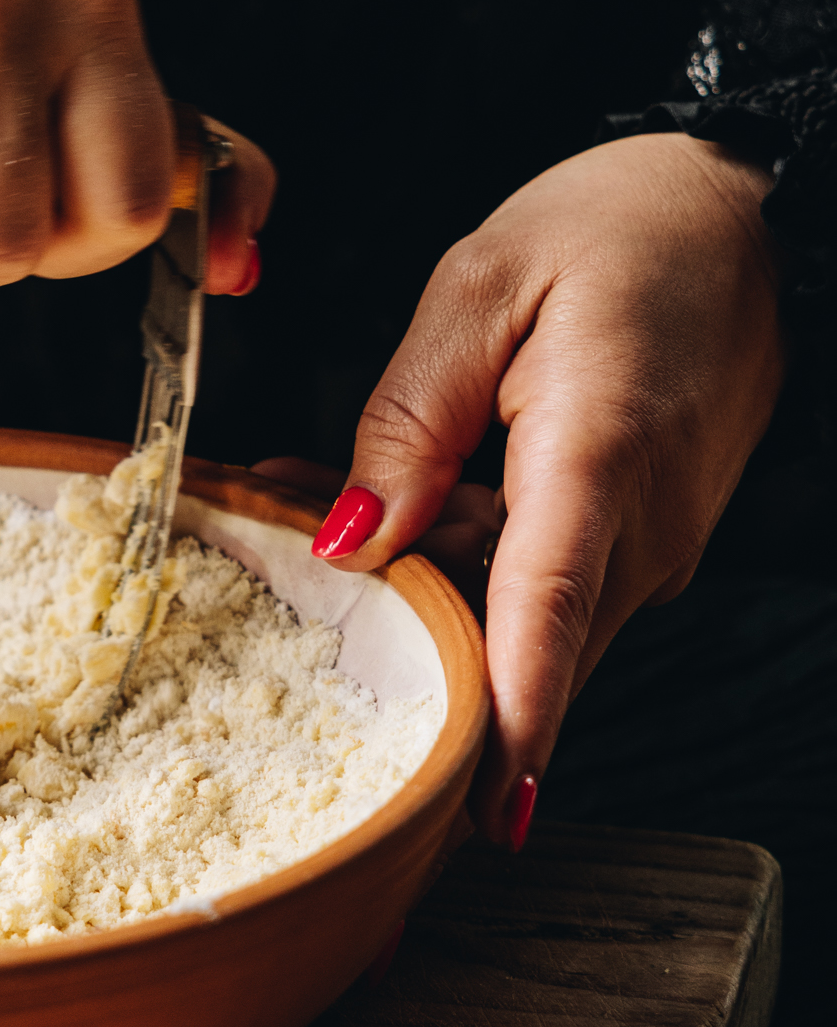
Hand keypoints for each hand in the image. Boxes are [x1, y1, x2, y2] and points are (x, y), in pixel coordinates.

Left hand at [284, 133, 786, 843]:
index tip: (479, 815)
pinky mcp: (645, 539)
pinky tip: (395, 503)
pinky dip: (467, 558)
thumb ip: (408, 420)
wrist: (746, 210)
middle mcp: (644, 524)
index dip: (510, 723)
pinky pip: (546, 583)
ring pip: (522, 619)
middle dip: (402, 636)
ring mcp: (655, 542)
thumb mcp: (481, 285)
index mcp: (600, 454)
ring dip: (423, 587)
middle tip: (281, 569)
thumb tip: (351, 540)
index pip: (543, 616)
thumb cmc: (622, 226)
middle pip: (516, 641)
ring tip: (307, 505)